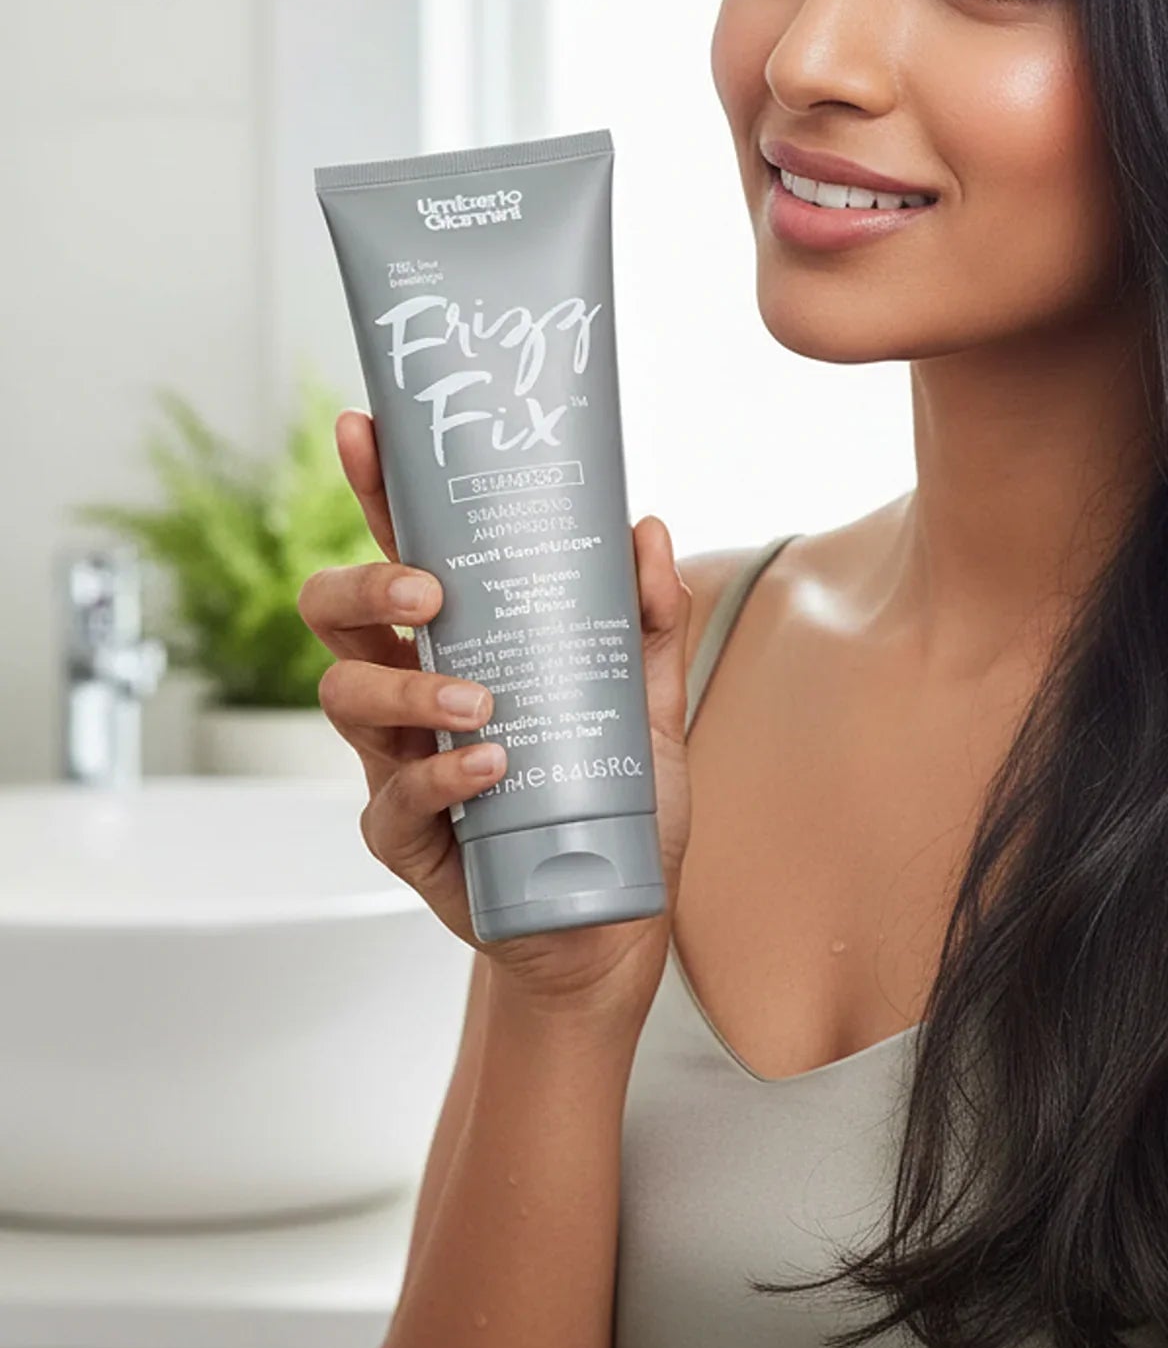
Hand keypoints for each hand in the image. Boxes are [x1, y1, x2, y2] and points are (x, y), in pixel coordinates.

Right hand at [299, 409, 695, 1030]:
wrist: (609, 916)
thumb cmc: (613, 799)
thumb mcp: (648, 702)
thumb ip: (649, 621)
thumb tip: (644, 527)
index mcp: (461, 644)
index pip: (405, 551)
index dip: (378, 490)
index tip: (368, 432)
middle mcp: (413, 694)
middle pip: (336, 616)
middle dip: (367, 590)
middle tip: (429, 595)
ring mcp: (396, 764)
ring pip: (344, 699)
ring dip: (408, 689)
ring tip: (480, 701)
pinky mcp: (404, 837)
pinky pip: (394, 795)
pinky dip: (442, 774)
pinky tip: (491, 767)